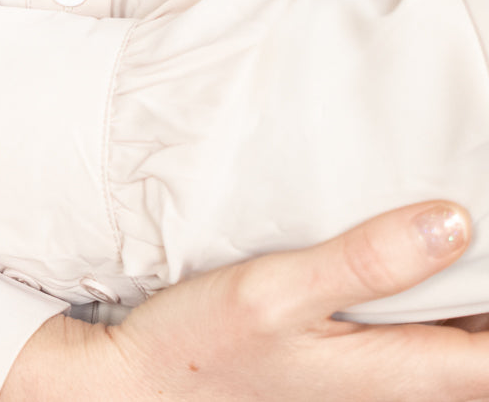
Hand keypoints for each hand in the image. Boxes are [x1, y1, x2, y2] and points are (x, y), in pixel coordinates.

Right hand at [1, 201, 488, 400]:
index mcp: (399, 371)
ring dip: (463, 287)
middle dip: (485, 282)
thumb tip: (453, 223)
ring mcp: (377, 378)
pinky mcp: (352, 366)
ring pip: (458, 341)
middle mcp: (401, 383)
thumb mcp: (274, 291)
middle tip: (472, 214)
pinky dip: (429, 291)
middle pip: (486, 346)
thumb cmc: (202, 345)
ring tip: (449, 224)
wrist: (145, 384)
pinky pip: (418, 332)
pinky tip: (403, 248)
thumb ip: (364, 262)